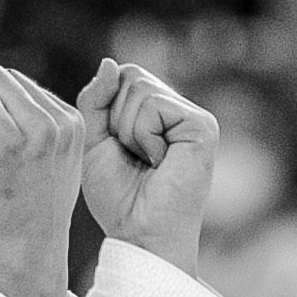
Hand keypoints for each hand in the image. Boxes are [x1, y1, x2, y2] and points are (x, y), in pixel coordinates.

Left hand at [75, 58, 216, 273]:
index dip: (105, 108)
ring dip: (128, 130)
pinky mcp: (202, 126)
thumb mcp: (93, 141)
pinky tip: (158, 161)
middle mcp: (178, 109)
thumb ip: (96, 100)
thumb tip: (109, 62)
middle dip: (115, 119)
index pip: (122, 75)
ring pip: (139, 89)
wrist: (139, 234)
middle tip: (132, 157)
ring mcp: (194, 116)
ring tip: (145, 161)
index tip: (116, 148)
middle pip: (129, 75)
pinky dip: (143, 135)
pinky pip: (154, 105)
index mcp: (156, 112)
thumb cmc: (118, 197)